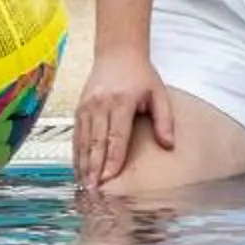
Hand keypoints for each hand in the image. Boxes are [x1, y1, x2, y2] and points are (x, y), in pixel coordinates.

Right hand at [74, 43, 175, 190]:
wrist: (117, 53)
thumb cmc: (141, 76)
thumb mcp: (159, 94)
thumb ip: (164, 120)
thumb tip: (168, 145)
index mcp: (121, 101)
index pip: (116, 136)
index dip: (112, 159)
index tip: (109, 179)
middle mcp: (100, 105)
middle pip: (96, 142)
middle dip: (94, 169)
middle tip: (93, 191)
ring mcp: (86, 107)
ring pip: (83, 141)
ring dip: (83, 165)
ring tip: (84, 187)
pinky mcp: (78, 109)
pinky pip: (76, 136)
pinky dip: (77, 155)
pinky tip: (79, 170)